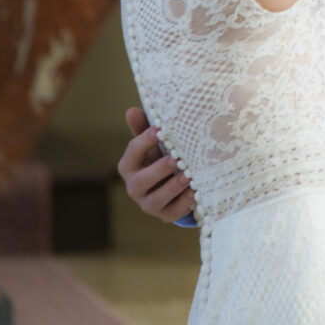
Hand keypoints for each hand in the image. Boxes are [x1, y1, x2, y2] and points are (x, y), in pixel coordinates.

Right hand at [118, 107, 194, 222]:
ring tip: (188, 176)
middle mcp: (134, 187)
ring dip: (173, 187)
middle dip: (158, 170)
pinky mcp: (164, 215)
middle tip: (175, 159)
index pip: (132, 153)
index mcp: (128, 166)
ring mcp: (148, 204)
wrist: (170, 185)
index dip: (144, 141)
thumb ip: (143, 128)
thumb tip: (131, 110)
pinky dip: (184, 203)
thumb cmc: (158, 157)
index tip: (158, 129)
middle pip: (141, 181)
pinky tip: (195, 192)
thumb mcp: (152, 144)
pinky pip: (173, 212)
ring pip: (156, 200)